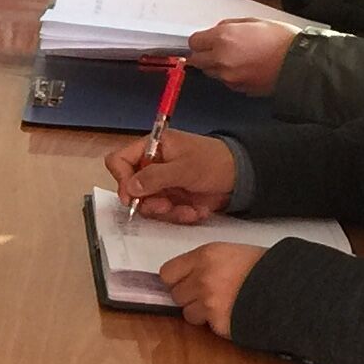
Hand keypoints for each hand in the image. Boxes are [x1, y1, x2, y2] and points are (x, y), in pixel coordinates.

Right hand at [103, 128, 238, 223]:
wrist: (243, 177)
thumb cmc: (215, 162)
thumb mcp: (185, 168)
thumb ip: (155, 177)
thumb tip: (129, 188)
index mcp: (152, 148)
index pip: (120, 160)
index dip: (121, 178)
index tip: (131, 196)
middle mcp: (153, 165)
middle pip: (131, 187)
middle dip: (148, 201)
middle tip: (165, 206)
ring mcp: (162, 183)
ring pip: (148, 204)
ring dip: (166, 212)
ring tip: (187, 211)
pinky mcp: (173, 198)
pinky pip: (165, 212)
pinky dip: (179, 215)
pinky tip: (195, 211)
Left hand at [160, 241, 264, 337]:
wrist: (291, 287)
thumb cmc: (265, 268)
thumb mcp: (232, 253)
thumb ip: (204, 263)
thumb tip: (184, 277)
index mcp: (205, 256)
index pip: (167, 273)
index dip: (177, 280)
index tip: (186, 282)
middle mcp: (203, 278)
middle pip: (176, 295)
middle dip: (190, 297)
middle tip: (211, 294)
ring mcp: (210, 303)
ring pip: (189, 314)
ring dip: (202, 313)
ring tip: (225, 305)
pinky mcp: (219, 324)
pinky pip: (208, 327)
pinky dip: (218, 324)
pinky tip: (235, 314)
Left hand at [186, 18, 297, 95]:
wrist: (300, 63)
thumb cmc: (282, 40)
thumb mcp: (254, 21)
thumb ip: (230, 26)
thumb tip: (217, 30)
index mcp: (223, 38)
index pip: (194, 42)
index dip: (200, 40)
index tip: (205, 39)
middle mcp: (221, 59)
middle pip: (197, 60)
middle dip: (203, 54)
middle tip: (216, 49)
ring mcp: (229, 76)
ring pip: (210, 72)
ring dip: (215, 65)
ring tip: (235, 58)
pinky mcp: (238, 88)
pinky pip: (225, 81)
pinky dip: (229, 76)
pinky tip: (244, 67)